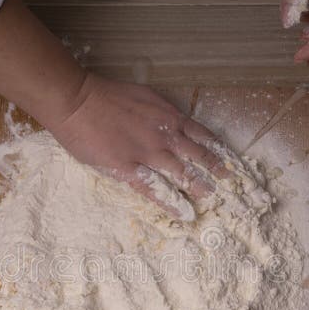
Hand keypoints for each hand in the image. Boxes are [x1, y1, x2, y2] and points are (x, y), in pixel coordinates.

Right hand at [47, 73, 229, 220]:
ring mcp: (147, 153)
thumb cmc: (105, 95)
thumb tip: (173, 122)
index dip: (217, 150)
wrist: (77, 100)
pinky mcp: (128, 168)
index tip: (231, 162)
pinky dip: (171, 203)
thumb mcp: (143, 96)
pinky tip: (184, 214)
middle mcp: (164, 135)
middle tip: (232, 185)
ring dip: (199, 187)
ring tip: (214, 199)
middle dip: (217, 171)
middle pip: (198, 156)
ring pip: (181, 173)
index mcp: (168, 116)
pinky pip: (154, 189)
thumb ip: (161, 111)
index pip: (202, 135)